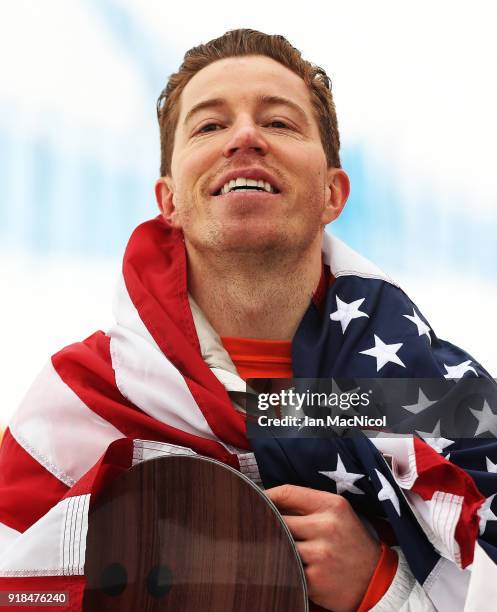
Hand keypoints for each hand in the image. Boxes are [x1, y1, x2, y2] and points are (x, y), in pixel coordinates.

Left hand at [265, 485, 380, 611]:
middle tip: (258, 525)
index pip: (288, 492)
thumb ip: (308, 505)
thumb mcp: (338, 514)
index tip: (255, 499)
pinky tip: (286, 566)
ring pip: (279, 543)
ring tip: (272, 546)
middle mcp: (326, 526)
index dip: (267, 495)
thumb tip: (269, 500)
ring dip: (274, 546)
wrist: (376, 581)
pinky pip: (286, 568)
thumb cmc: (350, 543)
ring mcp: (320, 554)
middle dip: (268, 522)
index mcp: (332, 505)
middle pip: (279, 518)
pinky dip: (283, 566)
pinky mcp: (314, 579)